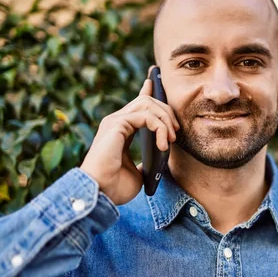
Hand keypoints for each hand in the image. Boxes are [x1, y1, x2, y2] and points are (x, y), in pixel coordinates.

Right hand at [80, 67, 178, 204]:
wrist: (101, 194)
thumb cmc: (115, 187)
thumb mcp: (139, 172)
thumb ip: (147, 161)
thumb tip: (159, 159)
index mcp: (121, 130)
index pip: (136, 105)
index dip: (147, 91)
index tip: (155, 82)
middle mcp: (116, 122)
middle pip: (147, 101)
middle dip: (167, 112)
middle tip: (176, 132)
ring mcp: (115, 121)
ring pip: (147, 103)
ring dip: (165, 119)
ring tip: (171, 139)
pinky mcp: (116, 124)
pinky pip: (145, 116)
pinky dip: (159, 127)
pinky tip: (163, 143)